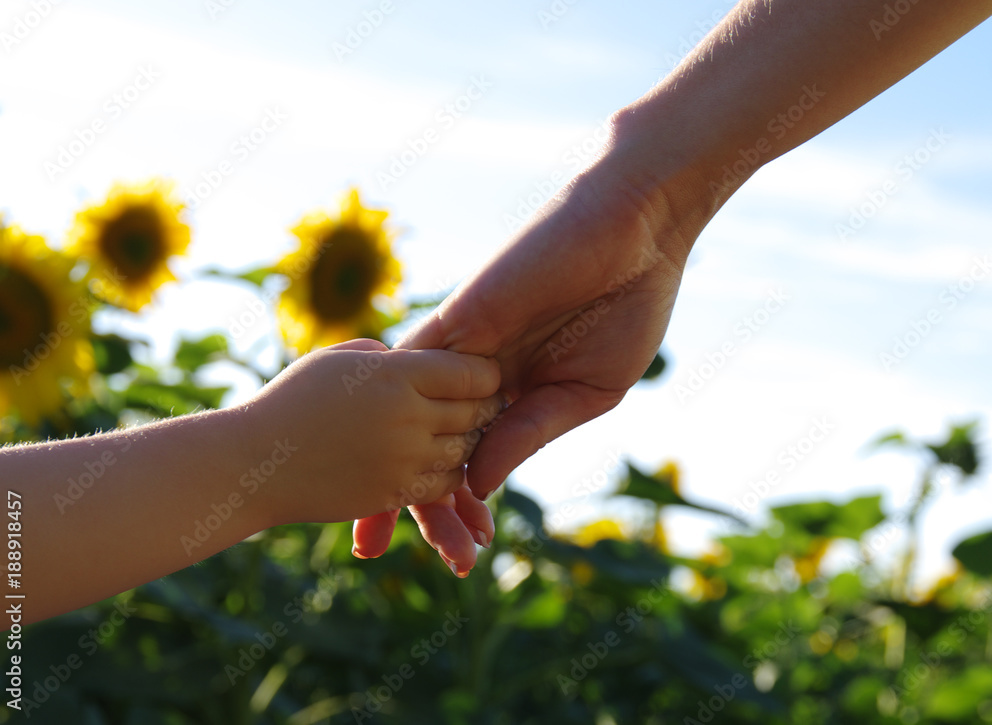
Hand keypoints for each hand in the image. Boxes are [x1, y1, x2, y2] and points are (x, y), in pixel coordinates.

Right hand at [242, 338, 502, 525]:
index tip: (483, 375)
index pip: (473, 372)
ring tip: (462, 431)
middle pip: (477, 411)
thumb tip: (419, 362)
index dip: (484, 373)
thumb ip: (386, 355)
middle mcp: (407, 415)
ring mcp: (403, 458)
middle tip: (487, 403)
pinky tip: (436, 460)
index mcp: (396, 373)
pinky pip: (445, 483)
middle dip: (485, 406)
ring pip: (467, 450)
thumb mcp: (337, 359)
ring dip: (469, 441)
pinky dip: (450, 473)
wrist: (254, 463)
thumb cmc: (292, 401)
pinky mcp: (394, 493)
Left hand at [354, 145, 695, 572]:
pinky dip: (392, 421)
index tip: (454, 554)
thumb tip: (477, 487)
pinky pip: (411, 375)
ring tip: (366, 535)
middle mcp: (477, 376)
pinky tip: (370, 465)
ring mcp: (462, 350)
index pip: (473, 458)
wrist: (634, 231)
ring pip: (410, 421)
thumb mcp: (586, 392)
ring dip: (388, 474)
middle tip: (374, 552)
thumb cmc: (627, 306)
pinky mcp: (454, 322)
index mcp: (515, 393)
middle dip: (407, 503)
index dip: (458, 507)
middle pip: (429, 447)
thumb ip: (529, 435)